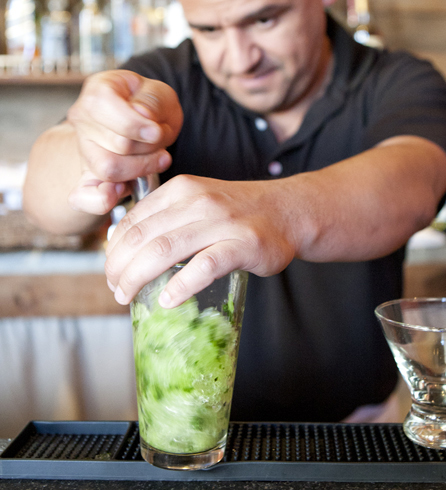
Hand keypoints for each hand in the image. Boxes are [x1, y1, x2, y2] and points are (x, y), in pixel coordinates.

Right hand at [64, 70, 180, 214]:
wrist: (145, 124)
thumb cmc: (152, 106)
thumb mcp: (159, 94)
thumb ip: (152, 102)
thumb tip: (142, 116)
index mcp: (97, 91)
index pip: (101, 106)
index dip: (135, 123)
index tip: (157, 131)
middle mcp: (81, 118)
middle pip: (116, 142)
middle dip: (149, 146)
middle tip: (161, 142)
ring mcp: (83, 148)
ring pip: (109, 168)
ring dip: (142, 167)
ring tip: (157, 157)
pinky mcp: (87, 176)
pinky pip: (82, 197)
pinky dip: (100, 200)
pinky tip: (120, 192)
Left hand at [104, 175, 300, 306]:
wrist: (290, 211)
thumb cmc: (240, 213)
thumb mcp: (200, 201)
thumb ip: (166, 217)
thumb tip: (120, 246)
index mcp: (181, 190)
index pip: (132, 220)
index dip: (113, 250)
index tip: (111, 272)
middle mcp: (199, 201)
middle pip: (143, 237)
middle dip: (119, 268)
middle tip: (116, 290)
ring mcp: (223, 222)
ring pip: (164, 251)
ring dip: (138, 278)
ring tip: (129, 297)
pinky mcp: (244, 244)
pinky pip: (204, 266)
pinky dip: (181, 285)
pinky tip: (169, 300)